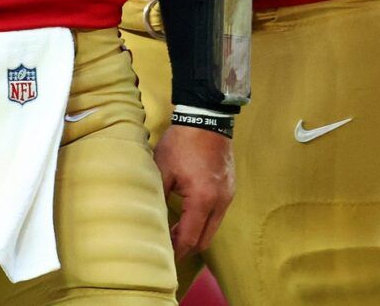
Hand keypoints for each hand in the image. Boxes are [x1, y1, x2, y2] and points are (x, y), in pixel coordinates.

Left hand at [154, 124, 233, 258]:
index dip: (177, 251)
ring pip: (213, 227)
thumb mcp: (162, 169)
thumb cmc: (182, 143)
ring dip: (196, 233)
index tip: (164, 259)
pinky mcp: (229, 189)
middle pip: (205, 239)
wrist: (207, 119)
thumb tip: (150, 219)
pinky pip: (217, 214)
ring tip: (176, 233)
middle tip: (168, 249)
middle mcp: (220, 203)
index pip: (190, 238)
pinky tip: (189, 215)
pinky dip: (204, 220)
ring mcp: (227, 196)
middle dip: (187, 247)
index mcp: (202, 200)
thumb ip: (157, 196)